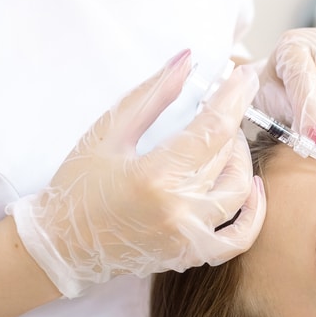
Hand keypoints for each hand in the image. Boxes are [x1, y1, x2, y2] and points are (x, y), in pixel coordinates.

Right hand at [7, 50, 265, 297]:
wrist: (61, 246)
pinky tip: (252, 189)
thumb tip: (187, 60)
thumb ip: (151, 96)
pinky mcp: (190, 255)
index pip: (212, 128)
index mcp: (155, 175)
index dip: (233, 98)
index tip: (244, 76)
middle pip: (226, 157)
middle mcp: (178, 209)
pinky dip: (253, 214)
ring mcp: (188, 237)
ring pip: (239, 192)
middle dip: (230, 125)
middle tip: (220, 108)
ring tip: (227, 142)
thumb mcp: (107, 133)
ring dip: (240, 161)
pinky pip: (239, 238)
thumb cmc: (77, 186)